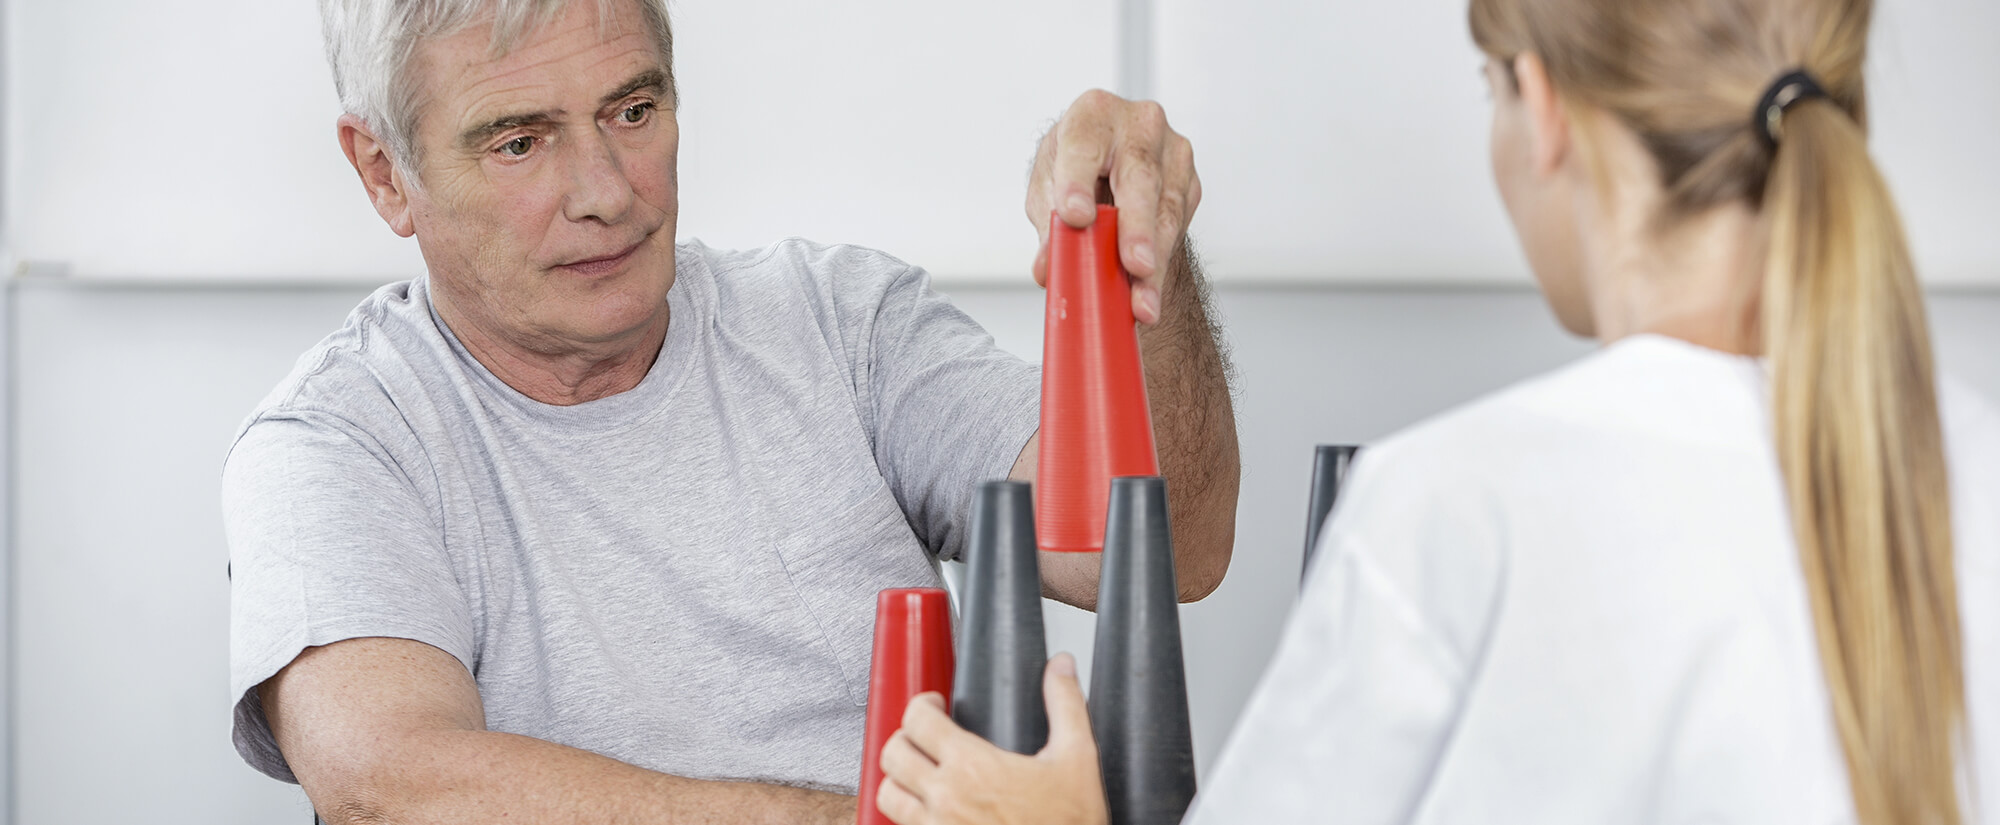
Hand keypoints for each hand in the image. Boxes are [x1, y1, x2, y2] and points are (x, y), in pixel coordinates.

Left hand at [876, 654, 1108, 824]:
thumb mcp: (1078, 758)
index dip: (922, 704)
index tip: (935, 705)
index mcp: (973, 766)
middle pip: (893, 753)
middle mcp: (945, 798)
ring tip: (920, 773)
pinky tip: (932, 810)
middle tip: (924, 736)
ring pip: (888, 794)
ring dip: (899, 779)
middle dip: (905, 737)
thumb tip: (1061, 668)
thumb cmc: (1069, 824)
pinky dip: (909, 815)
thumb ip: (1066, 705)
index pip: (917, 719)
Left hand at [1027, 90, 1200, 325]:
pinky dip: (1164, 261)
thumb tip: (1048, 267)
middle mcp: (1137, 124)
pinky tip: (1150, 289)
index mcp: (1091, 115)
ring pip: (1166, 209)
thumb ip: (1049, 227)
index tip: (1076, 218)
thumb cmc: (1077, 169)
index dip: (1078, 182)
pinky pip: (1180, 225)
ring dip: (1155, 261)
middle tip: (1135, 265)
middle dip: (1136, 227)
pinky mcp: (1190, 181)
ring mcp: (1171, 150)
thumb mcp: (1049, 191)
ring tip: (1142, 301)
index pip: (1083, 147)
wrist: (1114, 165)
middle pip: (1139, 177)